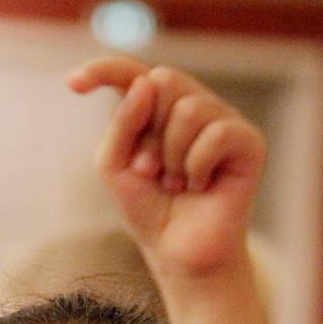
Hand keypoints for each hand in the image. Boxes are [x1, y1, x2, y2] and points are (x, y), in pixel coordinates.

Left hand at [68, 57, 264, 278]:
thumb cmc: (149, 209)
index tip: (73, 85)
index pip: (132, 72)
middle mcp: (193, 106)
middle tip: (149, 170)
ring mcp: (224, 120)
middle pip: (164, 80)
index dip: (104, 70)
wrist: (178, 253)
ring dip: (172, 154)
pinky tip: (200, 186)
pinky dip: (198, 165)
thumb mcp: (115, 166)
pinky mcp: (249, 142)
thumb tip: (146, 83)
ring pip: (190, 108)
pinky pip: (217, 132)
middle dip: (148, 131)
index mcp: (157, 108)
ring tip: (176, 183)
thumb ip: (121, 123)